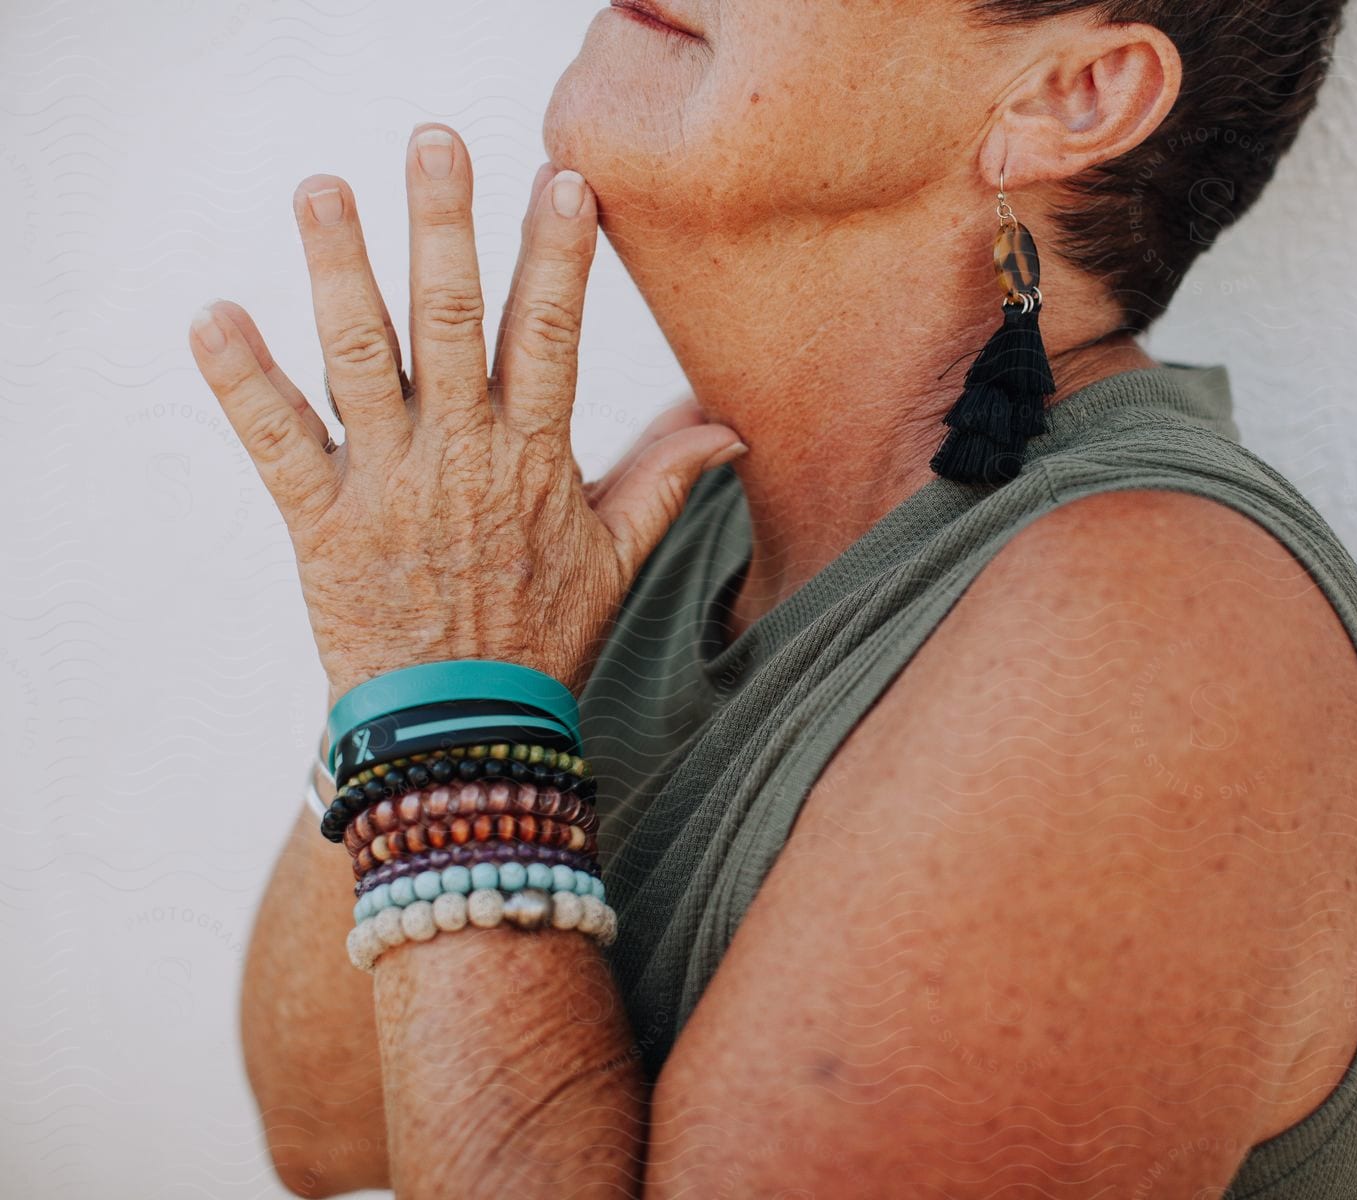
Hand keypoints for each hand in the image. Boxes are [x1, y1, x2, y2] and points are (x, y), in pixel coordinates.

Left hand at [188, 125, 745, 706]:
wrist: (464, 728)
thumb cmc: (542, 634)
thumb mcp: (618, 556)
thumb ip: (666, 478)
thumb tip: (729, 428)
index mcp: (535, 458)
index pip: (549, 337)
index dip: (556, 257)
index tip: (562, 182)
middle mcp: (462, 457)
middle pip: (451, 322)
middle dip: (443, 226)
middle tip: (433, 143)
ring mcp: (388, 485)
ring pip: (360, 361)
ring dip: (339, 270)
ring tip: (320, 188)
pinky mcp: (322, 521)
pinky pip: (275, 443)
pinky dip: (241, 382)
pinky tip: (212, 316)